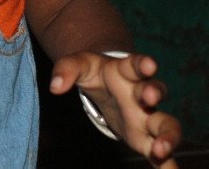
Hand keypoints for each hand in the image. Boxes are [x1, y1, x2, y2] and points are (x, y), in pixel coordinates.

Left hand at [50, 52, 181, 166]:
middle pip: (157, 92)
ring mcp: (147, 116)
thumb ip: (66, 70)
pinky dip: (168, 164)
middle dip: (155, 94)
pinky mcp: (145, 138)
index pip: (136, 64)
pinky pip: (162, 152)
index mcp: (127, 70)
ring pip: (166, 124)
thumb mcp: (79, 64)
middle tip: (150, 99)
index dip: (143, 63)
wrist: (106, 84)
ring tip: (161, 149)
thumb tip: (54, 87)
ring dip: (168, 136)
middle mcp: (142, 93)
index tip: (148, 64)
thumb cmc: (95, 72)